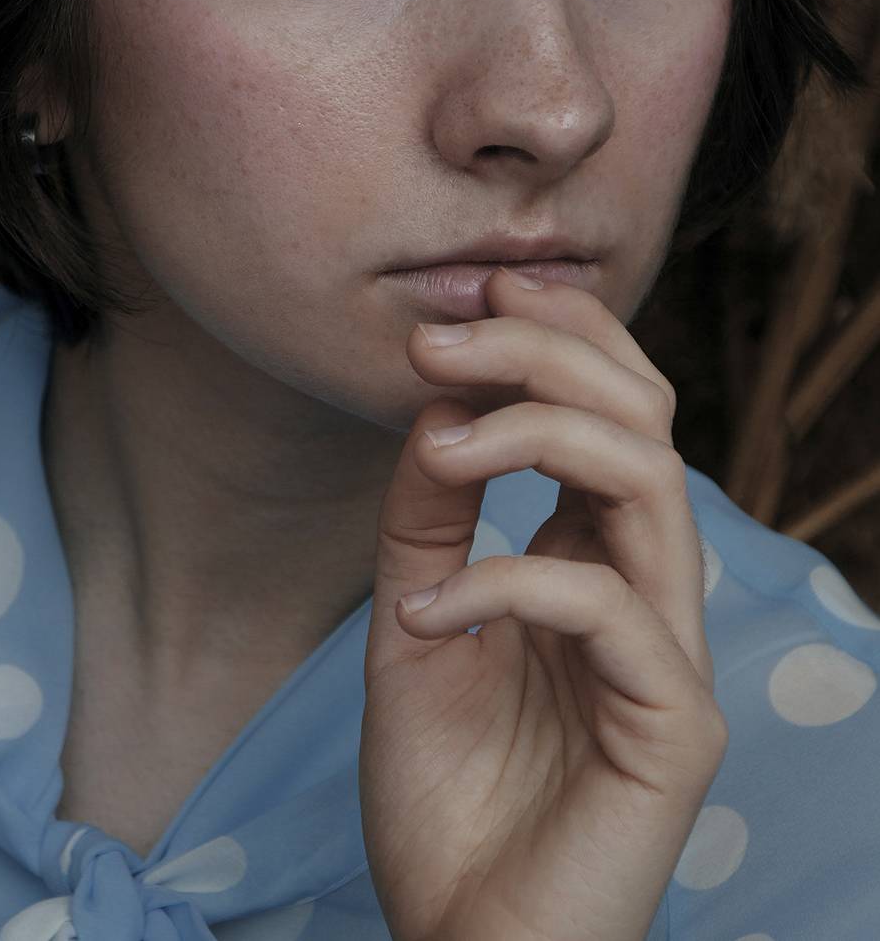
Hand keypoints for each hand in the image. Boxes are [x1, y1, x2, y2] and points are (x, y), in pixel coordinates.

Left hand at [360, 268, 727, 940]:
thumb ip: (429, 514)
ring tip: (436, 445)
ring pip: (650, 482)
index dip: (557, 336)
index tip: (469, 296)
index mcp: (597, 557)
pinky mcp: (677, 725)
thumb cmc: (446, 794)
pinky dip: (507, 580)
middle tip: (437, 342)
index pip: (615, 409)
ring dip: (534, 435)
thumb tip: (436, 397)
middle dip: (543, 353)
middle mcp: (648, 588)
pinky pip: (609, 607)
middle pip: (643, 418)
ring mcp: (670, 653)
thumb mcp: (413, 620)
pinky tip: (425, 610)